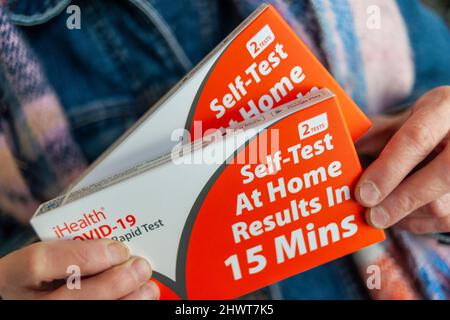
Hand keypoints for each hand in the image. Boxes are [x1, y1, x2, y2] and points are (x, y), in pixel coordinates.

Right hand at [0, 239, 159, 299]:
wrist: (27, 293)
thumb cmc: (42, 272)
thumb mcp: (47, 252)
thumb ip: (75, 245)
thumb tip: (118, 241)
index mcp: (15, 273)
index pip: (40, 262)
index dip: (84, 255)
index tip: (118, 248)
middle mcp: (27, 302)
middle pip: (71, 298)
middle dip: (112, 283)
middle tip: (140, 267)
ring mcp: (44, 317)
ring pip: (88, 313)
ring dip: (125, 302)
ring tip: (147, 288)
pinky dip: (123, 308)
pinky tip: (139, 300)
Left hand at [355, 86, 449, 233]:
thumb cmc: (421, 124)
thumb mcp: (399, 119)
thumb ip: (372, 136)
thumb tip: (339, 156)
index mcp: (444, 107)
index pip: (417, 138)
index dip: (388, 169)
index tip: (362, 193)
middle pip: (443, 174)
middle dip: (402, 199)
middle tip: (371, 216)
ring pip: (445, 204)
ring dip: (406, 215)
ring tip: (378, 215)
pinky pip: (448, 220)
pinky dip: (418, 223)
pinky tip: (398, 217)